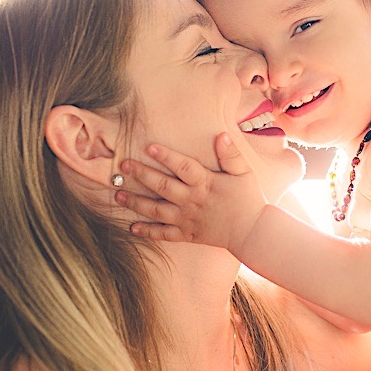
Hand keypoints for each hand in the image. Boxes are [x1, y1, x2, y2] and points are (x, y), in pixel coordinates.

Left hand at [117, 134, 267, 252]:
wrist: (252, 232)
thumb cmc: (248, 199)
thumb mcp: (243, 173)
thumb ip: (231, 154)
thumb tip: (221, 136)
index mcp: (205, 183)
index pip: (183, 167)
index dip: (166, 156)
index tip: (149, 147)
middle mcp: (192, 201)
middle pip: (162, 186)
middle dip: (141, 175)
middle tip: (123, 166)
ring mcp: (187, 219)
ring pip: (157, 210)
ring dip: (136, 203)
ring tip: (117, 195)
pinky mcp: (187, 234)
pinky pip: (164, 234)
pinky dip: (147, 232)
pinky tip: (132, 227)